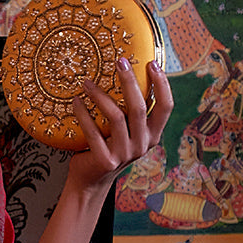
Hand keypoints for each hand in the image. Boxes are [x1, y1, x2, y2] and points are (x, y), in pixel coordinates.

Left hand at [67, 57, 173, 191]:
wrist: (91, 181)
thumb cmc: (109, 148)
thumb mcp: (127, 132)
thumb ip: (132, 112)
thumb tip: (127, 72)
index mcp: (152, 135)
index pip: (166, 107)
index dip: (162, 84)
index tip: (152, 63)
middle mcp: (142, 145)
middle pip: (139, 107)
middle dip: (130, 81)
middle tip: (120, 61)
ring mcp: (124, 154)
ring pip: (116, 117)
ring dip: (100, 96)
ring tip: (87, 82)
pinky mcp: (106, 161)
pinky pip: (93, 132)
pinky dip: (83, 114)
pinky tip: (76, 101)